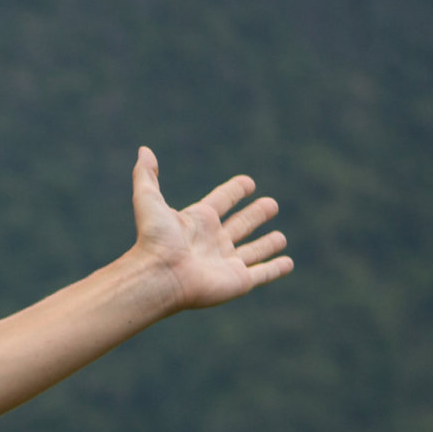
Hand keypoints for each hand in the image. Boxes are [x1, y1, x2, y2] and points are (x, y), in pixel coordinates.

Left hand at [129, 146, 291, 310]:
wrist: (158, 276)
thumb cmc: (154, 240)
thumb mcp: (148, 200)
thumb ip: (146, 175)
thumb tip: (144, 150)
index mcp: (198, 222)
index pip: (222, 201)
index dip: (234, 191)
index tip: (248, 183)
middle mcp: (213, 242)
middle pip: (240, 225)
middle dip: (256, 215)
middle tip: (271, 205)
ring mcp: (226, 263)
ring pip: (253, 252)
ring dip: (267, 245)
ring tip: (281, 238)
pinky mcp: (238, 281)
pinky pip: (262, 274)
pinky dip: (276, 269)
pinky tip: (288, 263)